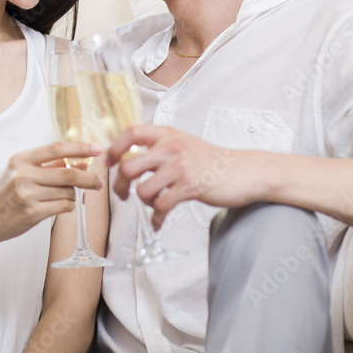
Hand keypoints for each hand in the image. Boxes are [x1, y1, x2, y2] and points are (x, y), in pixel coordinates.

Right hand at [0, 142, 102, 244]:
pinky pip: (63, 206)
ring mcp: (27, 194)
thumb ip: (48, 165)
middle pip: (68, 174)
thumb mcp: (21, 171)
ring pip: (67, 192)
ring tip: (60, 197)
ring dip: (72, 195)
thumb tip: (81, 163)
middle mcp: (23, 175)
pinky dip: (67, 206)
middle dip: (88, 179)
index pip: (56, 149)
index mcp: (21, 159)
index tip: (97, 150)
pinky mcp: (32, 213)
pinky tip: (57, 206)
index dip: (79, 148)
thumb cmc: (7, 193)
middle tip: (98, 183)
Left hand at [107, 125, 257, 228]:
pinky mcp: (190, 186)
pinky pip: (161, 206)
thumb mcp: (182, 143)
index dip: (114, 148)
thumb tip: (126, 156)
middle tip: (123, 194)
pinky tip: (159, 220)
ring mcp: (181, 167)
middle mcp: (171, 147)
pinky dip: (157, 217)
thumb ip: (158, 146)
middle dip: (119, 186)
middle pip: (128, 168)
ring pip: (143, 191)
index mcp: (167, 134)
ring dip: (144, 203)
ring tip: (154, 203)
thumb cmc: (210, 161)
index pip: (131, 132)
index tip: (108, 162)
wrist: (244, 172)